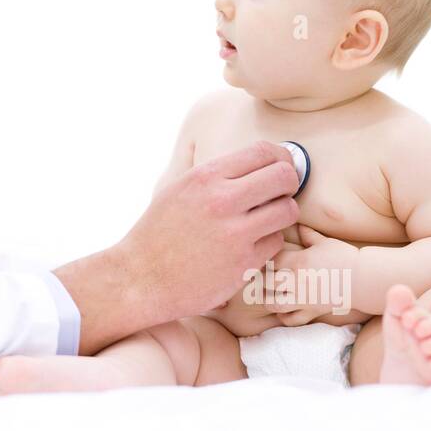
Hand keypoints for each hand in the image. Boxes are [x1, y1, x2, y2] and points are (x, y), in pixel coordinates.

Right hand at [115, 141, 299, 324]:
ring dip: (282, 213)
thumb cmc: (159, 232)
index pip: (263, 152)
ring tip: (266, 219)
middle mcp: (222, 201)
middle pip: (284, 177)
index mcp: (205, 177)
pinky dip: (269, 242)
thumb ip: (216, 175)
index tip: (281, 167)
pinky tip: (251, 244)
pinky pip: (276, 242)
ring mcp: (235, 233)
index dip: (281, 157)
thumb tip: (257, 161)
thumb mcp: (178, 188)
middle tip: (282, 192)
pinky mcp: (244, 263)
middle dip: (289, 182)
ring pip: (287, 210)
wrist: (141, 278)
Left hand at [265, 224, 358, 325]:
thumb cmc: (345, 257)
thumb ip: (308, 235)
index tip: (263, 258)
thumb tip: (298, 223)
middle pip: (265, 283)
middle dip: (260, 280)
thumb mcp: (325, 243)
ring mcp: (303, 299)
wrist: (364, 278)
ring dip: (268, 300)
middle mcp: (296, 281)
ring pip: (273, 304)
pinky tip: (283, 309)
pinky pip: (290, 320)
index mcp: (298, 261)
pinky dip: (283, 316)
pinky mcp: (312, 312)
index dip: (262, 259)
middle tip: (261, 277)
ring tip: (269, 294)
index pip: (268, 261)